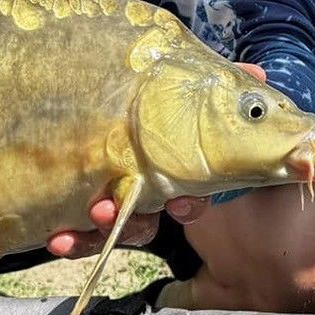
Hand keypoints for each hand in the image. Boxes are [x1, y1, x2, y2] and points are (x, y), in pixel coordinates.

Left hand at [44, 62, 269, 257]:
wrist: (106, 94)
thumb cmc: (165, 98)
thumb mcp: (193, 89)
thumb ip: (225, 84)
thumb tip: (256, 75)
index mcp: (176, 171)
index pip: (189, 197)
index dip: (187, 205)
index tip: (178, 202)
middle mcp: (148, 192)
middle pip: (147, 219)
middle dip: (131, 221)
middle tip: (107, 209)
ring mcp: (116, 199)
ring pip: (114, 227)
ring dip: (98, 230)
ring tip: (87, 215)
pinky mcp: (83, 203)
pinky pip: (81, 233)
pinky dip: (72, 239)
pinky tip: (58, 238)